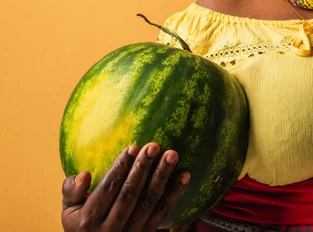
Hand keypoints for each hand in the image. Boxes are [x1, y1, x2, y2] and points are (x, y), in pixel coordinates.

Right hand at [61, 143, 189, 231]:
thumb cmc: (81, 224)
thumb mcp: (69, 211)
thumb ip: (71, 191)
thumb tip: (84, 175)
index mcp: (89, 219)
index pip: (108, 188)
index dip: (120, 167)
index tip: (133, 147)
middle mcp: (110, 227)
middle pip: (130, 193)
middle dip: (143, 168)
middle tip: (154, 146)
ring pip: (148, 202)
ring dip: (162, 177)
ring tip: (171, 155)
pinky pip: (163, 212)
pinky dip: (174, 193)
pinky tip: (185, 175)